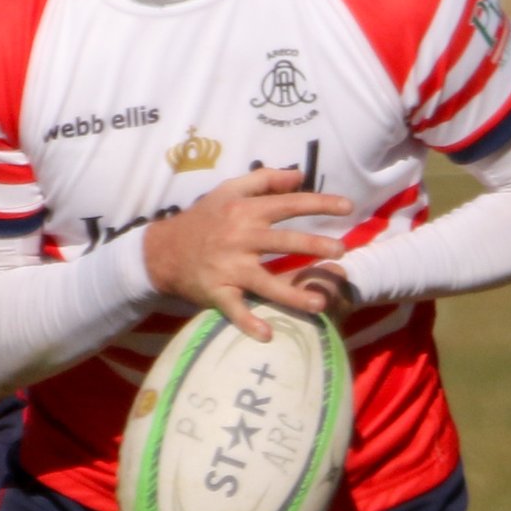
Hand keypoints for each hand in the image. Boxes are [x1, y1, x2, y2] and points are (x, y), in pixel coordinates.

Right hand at [142, 166, 351, 341]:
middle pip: (282, 241)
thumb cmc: (203, 218)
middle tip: (342, 251)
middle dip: (313, 246)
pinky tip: (267, 335)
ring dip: (292, 295)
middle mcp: (239, 238)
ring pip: (264, 282)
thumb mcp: (229, 190)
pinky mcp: (217, 291)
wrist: (162, 250)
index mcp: (245, 211)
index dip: (320, 204)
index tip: (348, 208)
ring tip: (319, 304)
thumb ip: (265, 180)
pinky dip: (248, 322)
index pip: (289, 205)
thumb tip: (300, 175)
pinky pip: (234, 309)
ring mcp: (228, 267)